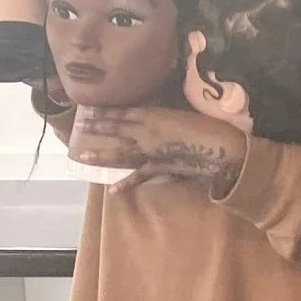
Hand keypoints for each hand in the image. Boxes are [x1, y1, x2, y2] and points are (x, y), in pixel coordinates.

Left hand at [74, 104, 246, 193]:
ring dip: (102, 154)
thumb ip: (165, 116)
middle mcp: (146, 131)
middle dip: (98, 127)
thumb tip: (155, 118)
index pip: (124, 112)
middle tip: (80, 126)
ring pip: (121, 151)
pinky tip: (112, 191)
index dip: (107, 111)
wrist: (219, 146)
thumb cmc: (207, 126)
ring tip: (84, 156)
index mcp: (154, 115)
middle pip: (117, 128)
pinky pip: (139, 176)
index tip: (90, 109)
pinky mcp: (159, 167)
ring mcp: (150, 151)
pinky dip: (126, 184)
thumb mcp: (183, 114)